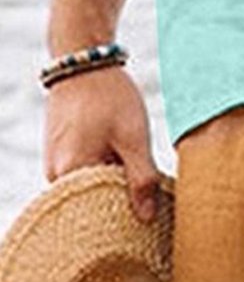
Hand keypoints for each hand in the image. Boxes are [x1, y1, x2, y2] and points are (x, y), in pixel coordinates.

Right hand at [43, 65, 161, 223]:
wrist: (84, 62)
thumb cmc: (110, 97)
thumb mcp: (134, 136)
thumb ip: (142, 178)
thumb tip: (148, 218)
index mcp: (71, 175)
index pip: (100, 216)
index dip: (127, 215)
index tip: (150, 210)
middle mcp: (56, 176)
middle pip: (93, 204)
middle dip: (120, 198)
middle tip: (146, 188)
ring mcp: (55, 165)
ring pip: (90, 187)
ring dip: (112, 181)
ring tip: (132, 164)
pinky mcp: (61, 154)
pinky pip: (83, 173)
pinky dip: (103, 168)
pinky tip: (119, 155)